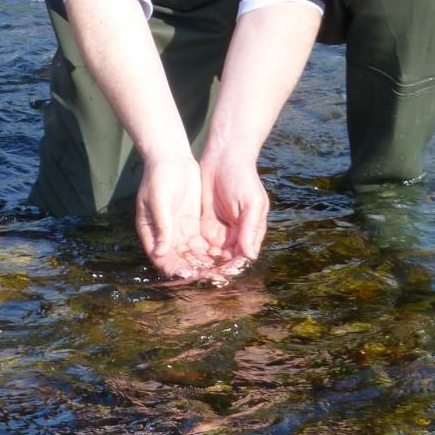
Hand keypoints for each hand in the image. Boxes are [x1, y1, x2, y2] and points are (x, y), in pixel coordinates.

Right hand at [136, 156, 222, 280]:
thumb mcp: (159, 201)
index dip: (176, 270)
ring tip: (220, 272)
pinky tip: (224, 258)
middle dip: (194, 271)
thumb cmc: (159, 176)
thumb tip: (160, 253)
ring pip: (192, 255)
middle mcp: (166, 236)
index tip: (192, 276)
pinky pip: (202, 244)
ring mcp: (180, 231)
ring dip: (204, 265)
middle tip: (212, 278)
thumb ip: (162, 226)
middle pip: (179, 261)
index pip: (162, 259)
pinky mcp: (193, 225)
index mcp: (151, 233)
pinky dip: (210, 252)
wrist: (172, 157)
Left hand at [198, 148, 269, 276]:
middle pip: (225, 260)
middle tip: (200, 278)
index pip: (241, 258)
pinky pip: (200, 242)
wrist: (223, 155)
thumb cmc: (242, 177)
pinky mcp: (205, 223)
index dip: (231, 268)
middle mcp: (235, 235)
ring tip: (189, 272)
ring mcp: (220, 229)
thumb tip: (249, 256)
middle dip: (214, 270)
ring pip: (211, 255)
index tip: (219, 276)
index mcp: (250, 232)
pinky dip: (194, 251)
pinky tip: (183, 257)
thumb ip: (250, 228)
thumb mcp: (250, 202)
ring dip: (202, 264)